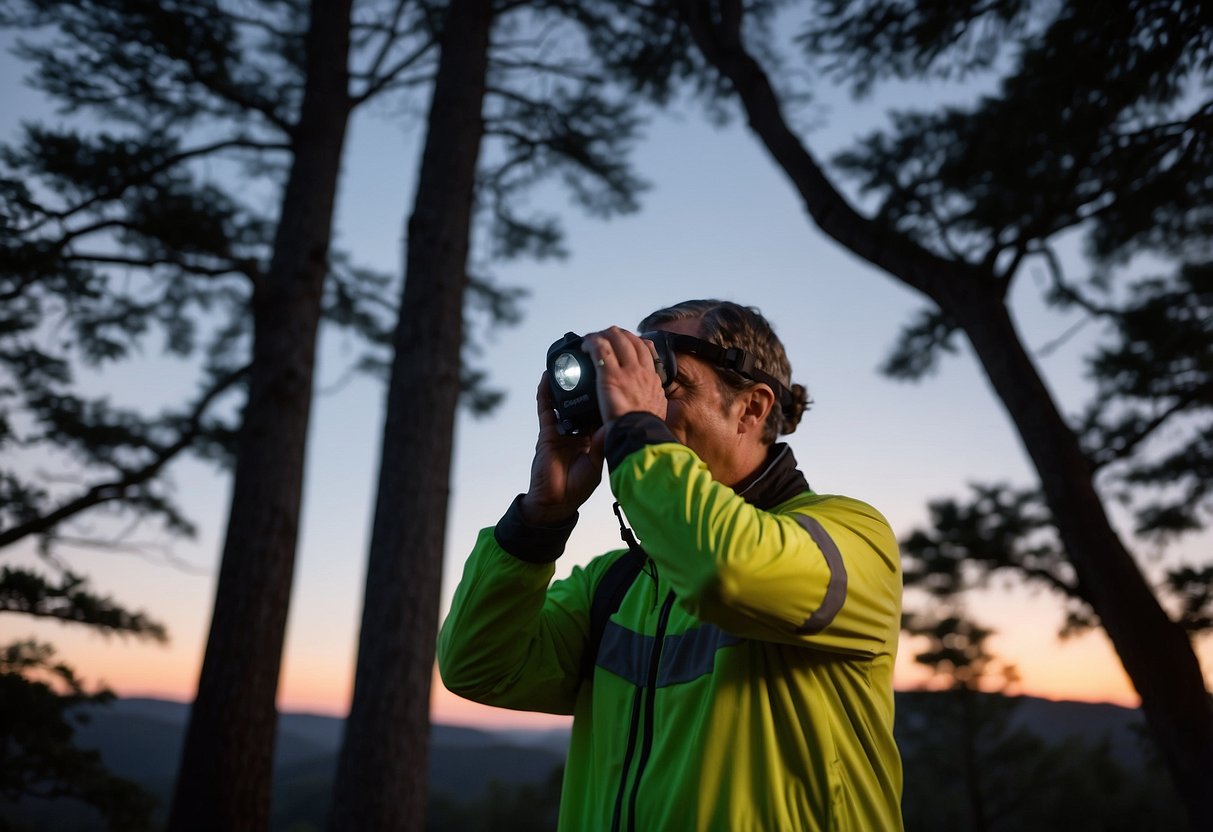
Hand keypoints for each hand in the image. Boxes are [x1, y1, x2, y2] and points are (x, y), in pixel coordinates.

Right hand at [519, 376, 605, 524]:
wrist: (555, 502)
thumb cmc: (578, 488)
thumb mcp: (595, 464)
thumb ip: (600, 444)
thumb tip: (610, 425)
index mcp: (594, 436)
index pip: (603, 411)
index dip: (608, 396)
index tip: (616, 378)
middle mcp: (579, 429)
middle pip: (585, 401)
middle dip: (590, 384)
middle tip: (596, 363)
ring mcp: (562, 428)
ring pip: (566, 399)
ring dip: (568, 382)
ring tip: (573, 362)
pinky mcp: (546, 431)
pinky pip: (545, 407)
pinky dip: (545, 392)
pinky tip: (547, 377)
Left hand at [583, 327, 667, 428]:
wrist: (640, 435)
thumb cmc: (645, 428)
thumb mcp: (658, 408)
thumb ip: (654, 398)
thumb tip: (655, 397)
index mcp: (652, 378)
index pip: (644, 348)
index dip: (631, 341)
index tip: (621, 342)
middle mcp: (641, 370)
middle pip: (630, 338)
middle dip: (614, 334)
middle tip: (603, 337)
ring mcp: (626, 371)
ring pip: (615, 338)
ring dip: (602, 334)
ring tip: (591, 339)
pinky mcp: (610, 375)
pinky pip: (600, 348)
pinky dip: (591, 342)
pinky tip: (585, 346)